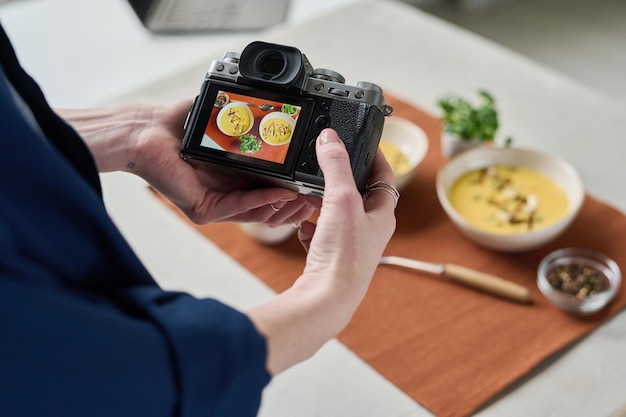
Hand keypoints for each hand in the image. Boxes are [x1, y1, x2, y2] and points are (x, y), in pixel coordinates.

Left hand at [58, 100, 313, 224]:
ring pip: (256, 212)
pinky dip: (261, 201)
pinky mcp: (204, 211)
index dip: (292, 191)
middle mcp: (226, 194)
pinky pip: (238, 208)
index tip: (313, 187)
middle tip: (315, 198)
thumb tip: (282, 120)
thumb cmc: (182, 125)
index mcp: (233, 177)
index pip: (268, 190)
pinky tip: (280, 194)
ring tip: (304, 198)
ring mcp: (216, 205)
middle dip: (293, 205)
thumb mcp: (227, 125)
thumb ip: (253, 128)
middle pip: (267, 207)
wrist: (148, 132)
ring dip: (282, 206)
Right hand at [297, 128, 396, 302]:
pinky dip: (312, 228)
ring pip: (338, 216)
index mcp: (383, 216)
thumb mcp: (341, 199)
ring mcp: (351, 247)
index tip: (365, 142)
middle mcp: (371, 232)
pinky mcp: (333, 260)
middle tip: (326, 166)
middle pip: (359, 196)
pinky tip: (303, 227)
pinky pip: (322, 237)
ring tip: (309, 194)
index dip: (376, 157)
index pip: (385, 178)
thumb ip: (335, 165)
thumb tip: (330, 138)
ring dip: (323, 204)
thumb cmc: (344, 254)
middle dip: (341, 181)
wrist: (326, 299)